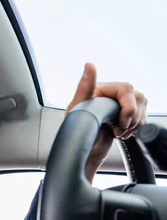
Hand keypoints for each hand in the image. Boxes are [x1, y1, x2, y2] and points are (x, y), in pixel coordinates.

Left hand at [65, 63, 147, 182]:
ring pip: (143, 107)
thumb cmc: (76, 133)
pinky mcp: (126, 116)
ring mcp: (120, 105)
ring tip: (117, 132)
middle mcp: (112, 94)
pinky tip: (122, 133)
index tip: (120, 123)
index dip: (128, 108)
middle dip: (132, 118)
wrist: (83, 154)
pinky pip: (143, 117)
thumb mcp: (76, 110)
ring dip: (134, 124)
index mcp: (101, 88)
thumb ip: (84, 87)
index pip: (127, 89)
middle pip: (139, 98)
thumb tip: (89, 65)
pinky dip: (136, 128)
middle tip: (117, 131)